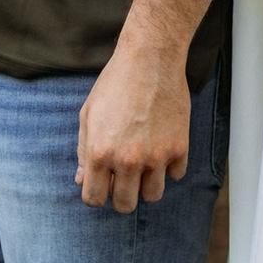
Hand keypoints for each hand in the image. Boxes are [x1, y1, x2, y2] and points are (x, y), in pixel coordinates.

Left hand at [75, 41, 190, 212]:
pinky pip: (176, 175)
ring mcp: (156, 156)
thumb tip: (82, 179)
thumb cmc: (115, 83)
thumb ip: (84, 150)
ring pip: (153, 196)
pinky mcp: (179, 146)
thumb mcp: (89, 114)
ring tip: (145, 163)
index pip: (94, 199)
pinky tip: (163, 146)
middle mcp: (127, 160)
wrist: (150, 58)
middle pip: (125, 205)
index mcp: (100, 153)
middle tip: (124, 176)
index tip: (103, 183)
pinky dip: (170, 166)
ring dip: (147, 184)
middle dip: (122, 194)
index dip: (97, 193)